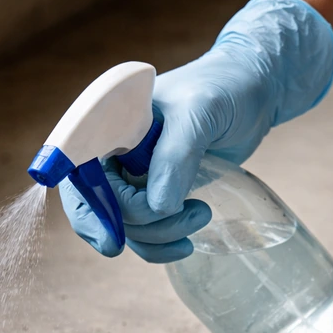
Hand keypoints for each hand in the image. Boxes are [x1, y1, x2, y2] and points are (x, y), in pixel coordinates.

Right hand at [61, 0, 332, 261]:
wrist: (255, 92)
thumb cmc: (224, 88)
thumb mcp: (200, 113)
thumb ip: (176, 155)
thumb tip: (156, 205)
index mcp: (109, 120)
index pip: (77, 170)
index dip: (86, 207)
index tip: (111, 238)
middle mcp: (114, 149)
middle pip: (98, 206)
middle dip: (136, 225)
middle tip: (182, 222)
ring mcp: (134, 174)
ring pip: (124, 225)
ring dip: (159, 235)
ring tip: (201, 214)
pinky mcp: (156, 192)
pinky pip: (144, 232)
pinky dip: (161, 244)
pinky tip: (188, 241)